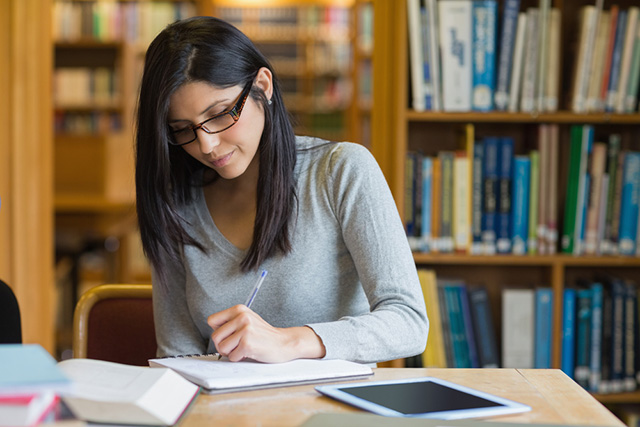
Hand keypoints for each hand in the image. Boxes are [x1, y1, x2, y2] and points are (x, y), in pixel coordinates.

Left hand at [207, 305, 325, 362]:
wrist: (284, 342)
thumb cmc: (263, 335)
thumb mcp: (247, 320)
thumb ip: (231, 322)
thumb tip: (213, 331)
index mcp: (239, 309)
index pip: (212, 321)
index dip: (219, 331)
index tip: (229, 335)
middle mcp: (241, 317)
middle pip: (215, 337)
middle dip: (223, 345)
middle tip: (236, 346)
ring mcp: (245, 330)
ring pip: (222, 348)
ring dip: (231, 353)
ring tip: (243, 348)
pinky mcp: (247, 343)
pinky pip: (232, 357)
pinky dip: (239, 358)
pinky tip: (250, 352)